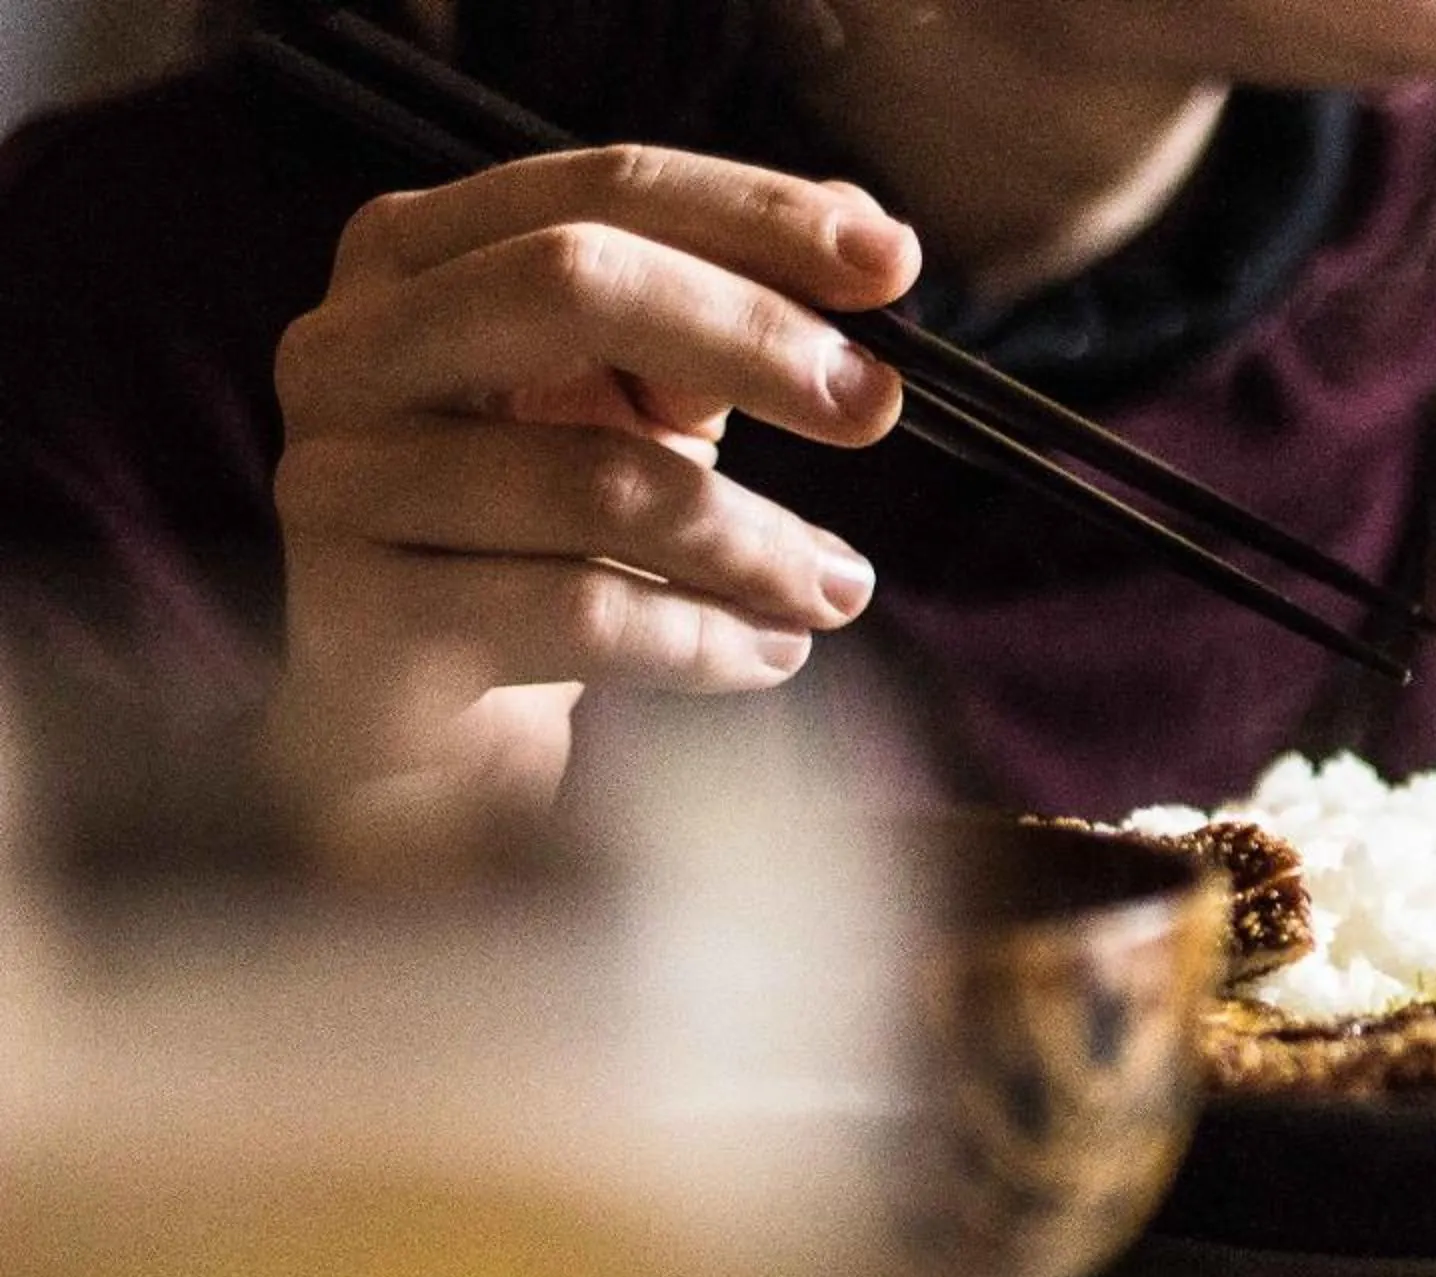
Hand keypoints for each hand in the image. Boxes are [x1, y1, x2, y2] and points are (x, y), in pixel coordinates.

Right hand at [263, 145, 921, 848]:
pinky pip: (581, 615)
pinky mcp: (361, 623)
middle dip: (751, 339)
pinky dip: (707, 638)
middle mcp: (351, 347)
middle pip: (571, 285)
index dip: (753, 217)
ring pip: (595, 480)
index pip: (599, 191)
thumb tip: (868, 231)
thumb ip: (729, 308)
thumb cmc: (542, 536)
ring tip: (839, 587)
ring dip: (755, 539)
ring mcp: (338, 483)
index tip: (892, 264)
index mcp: (416, 255)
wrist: (422, 722)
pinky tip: (771, 651)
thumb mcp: (636, 402)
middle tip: (874, 408)